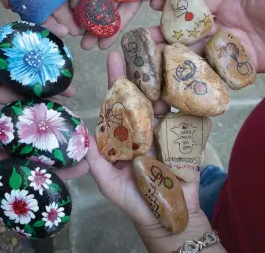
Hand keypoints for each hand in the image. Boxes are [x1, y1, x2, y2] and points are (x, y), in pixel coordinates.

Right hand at [0, 124, 88, 252]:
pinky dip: (20, 118)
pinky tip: (39, 110)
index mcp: (2, 197)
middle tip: (83, 147)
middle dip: (59, 157)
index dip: (57, 184)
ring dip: (45, 135)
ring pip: (25, 142)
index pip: (35, 191)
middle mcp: (3, 173)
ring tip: (67, 126)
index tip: (78, 175)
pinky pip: (5, 125)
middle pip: (36, 163)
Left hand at [85, 51, 211, 250]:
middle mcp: (142, 127)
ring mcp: (163, 131)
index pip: (118, 102)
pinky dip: (183, 99)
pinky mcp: (183, 138)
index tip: (113, 58)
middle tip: (135, 46)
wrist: (167, 220)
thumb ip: (96, 159)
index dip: (116, 80)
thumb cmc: (134, 200)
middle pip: (140, 95)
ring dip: (159, 80)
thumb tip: (83, 133)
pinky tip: (181, 80)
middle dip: (137, 71)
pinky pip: (184, 116)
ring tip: (158, 58)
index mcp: (124, 133)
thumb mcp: (108, 181)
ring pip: (161, 100)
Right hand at [150, 0, 264, 72]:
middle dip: (164, 34)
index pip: (193, 4)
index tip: (153, 2)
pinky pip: (209, 69)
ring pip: (193, 51)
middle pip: (186, 31)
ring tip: (151, 59)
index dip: (173, 2)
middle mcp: (221, 28)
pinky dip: (191, 73)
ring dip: (172, 55)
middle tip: (143, 37)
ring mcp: (225, 49)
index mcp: (226, 7)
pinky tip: (172, 76)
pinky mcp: (233, 67)